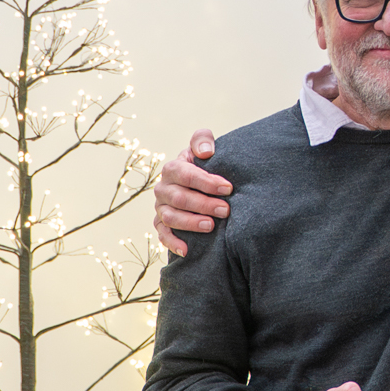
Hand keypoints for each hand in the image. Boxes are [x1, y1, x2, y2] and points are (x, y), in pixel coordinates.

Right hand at [152, 129, 232, 256]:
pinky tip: (187, 250)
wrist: (200, 183)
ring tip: (211, 226)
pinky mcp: (161, 224)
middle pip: (180, 198)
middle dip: (204, 204)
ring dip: (190, 223)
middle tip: (225, 210)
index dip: (206, 182)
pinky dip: (173, 243)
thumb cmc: (205, 163)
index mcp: (173, 169)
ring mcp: (161, 207)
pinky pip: (163, 235)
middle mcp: (163, 189)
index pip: (186, 174)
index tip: (228, 188)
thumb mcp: (204, 147)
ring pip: (171, 217)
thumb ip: (203, 140)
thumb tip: (206, 152)